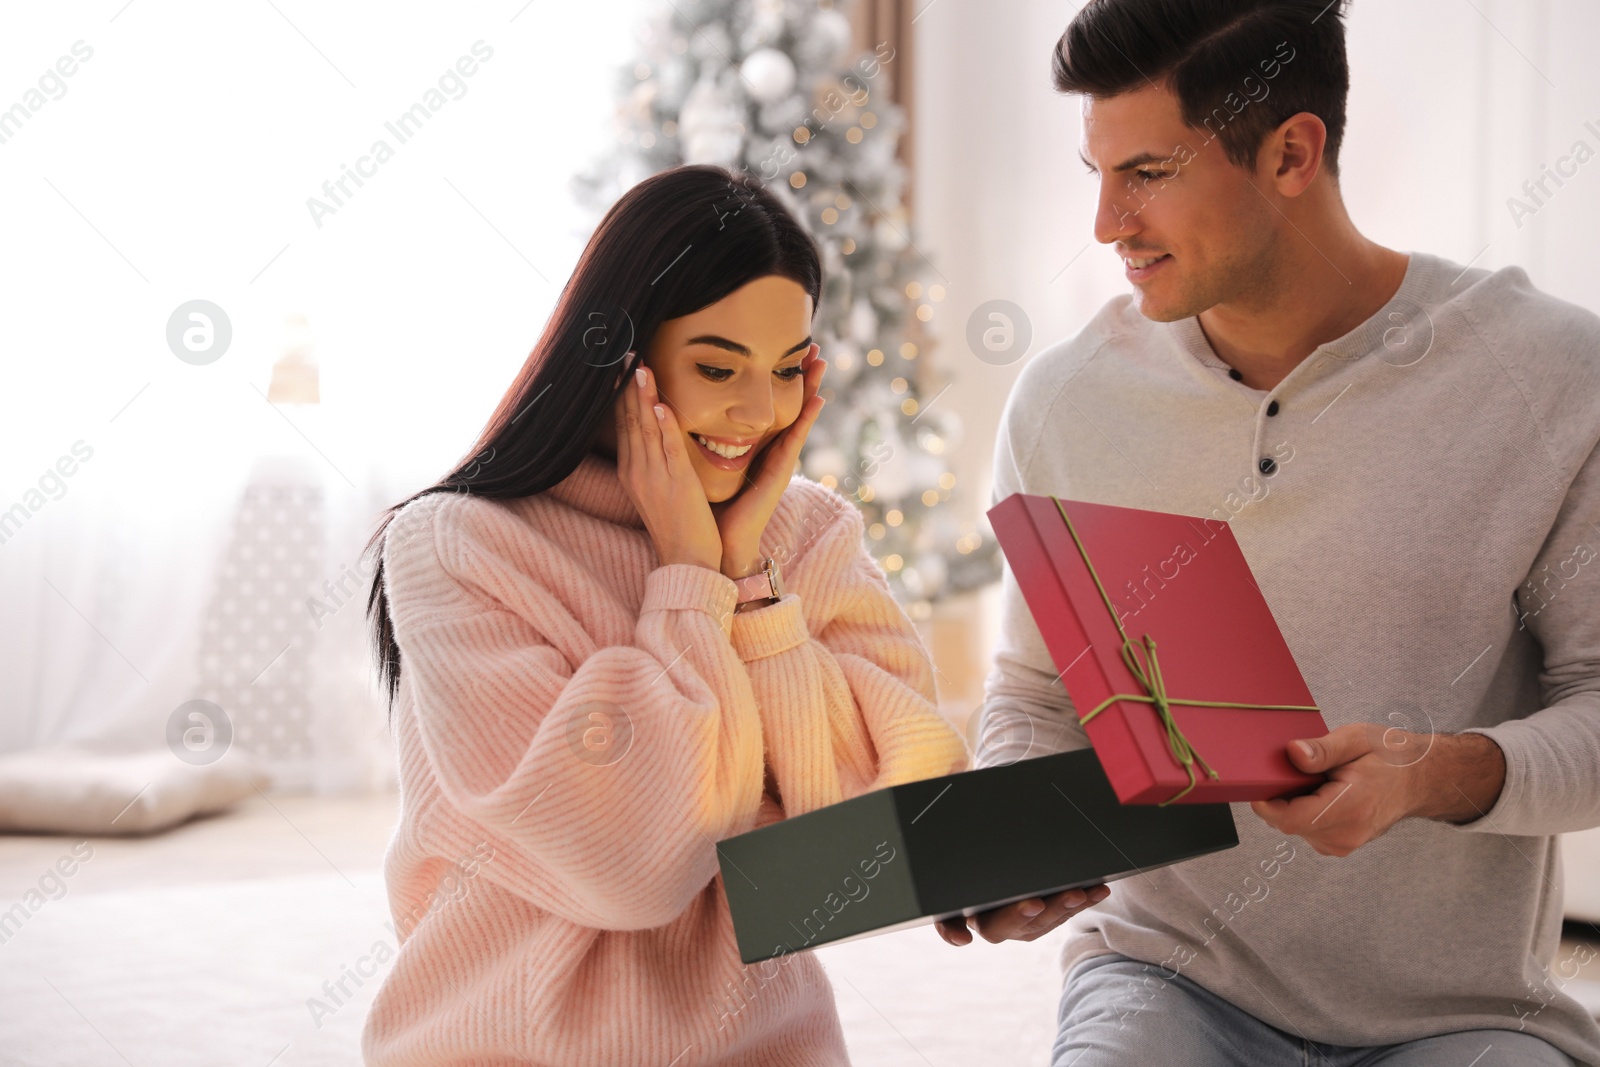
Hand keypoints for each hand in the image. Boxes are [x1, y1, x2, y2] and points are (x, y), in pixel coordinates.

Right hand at [615, 355, 722, 571]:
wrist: (687, 560)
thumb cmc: (679, 525)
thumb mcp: (659, 489)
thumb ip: (656, 461)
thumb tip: (658, 433)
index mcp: (632, 471)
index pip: (623, 423)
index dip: (622, 393)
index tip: (622, 366)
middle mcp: (637, 471)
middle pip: (629, 420)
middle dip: (627, 386)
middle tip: (626, 353)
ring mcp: (654, 477)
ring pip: (645, 429)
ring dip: (643, 397)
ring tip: (640, 367)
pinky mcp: (676, 484)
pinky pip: (667, 450)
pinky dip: (664, 426)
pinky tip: (662, 405)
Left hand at [711, 346, 824, 578]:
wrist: (718, 545)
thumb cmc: (709, 508)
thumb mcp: (703, 464)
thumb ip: (700, 441)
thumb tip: (678, 411)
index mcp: (752, 446)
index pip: (767, 404)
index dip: (776, 377)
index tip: (782, 346)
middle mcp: (769, 450)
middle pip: (788, 403)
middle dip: (800, 374)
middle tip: (813, 344)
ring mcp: (778, 461)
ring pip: (798, 415)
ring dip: (811, 387)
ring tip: (821, 361)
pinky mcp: (779, 473)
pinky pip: (795, 440)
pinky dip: (807, 419)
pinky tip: (818, 399)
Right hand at [935, 883, 1109, 945]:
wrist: (962, 885)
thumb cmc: (956, 892)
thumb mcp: (944, 905)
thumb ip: (947, 923)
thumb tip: (961, 940)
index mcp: (980, 922)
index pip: (996, 924)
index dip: (1017, 915)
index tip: (1034, 904)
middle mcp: (1005, 928)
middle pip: (1032, 922)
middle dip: (1053, 908)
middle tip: (1073, 895)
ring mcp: (1025, 926)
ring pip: (1052, 919)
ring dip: (1072, 906)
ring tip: (1089, 891)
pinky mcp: (1041, 919)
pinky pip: (1063, 912)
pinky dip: (1082, 901)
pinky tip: (1099, 890)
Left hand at [1249, 723, 1505, 856]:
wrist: (1421, 779)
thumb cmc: (1391, 756)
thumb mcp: (1357, 739)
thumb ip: (1322, 749)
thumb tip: (1292, 754)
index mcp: (1350, 808)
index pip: (1290, 819)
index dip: (1266, 802)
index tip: (1258, 782)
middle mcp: (1346, 834)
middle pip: (1287, 823)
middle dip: (1280, 797)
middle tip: (1293, 770)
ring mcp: (1343, 844)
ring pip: (1294, 827)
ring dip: (1293, 803)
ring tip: (1315, 780)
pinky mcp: (1340, 846)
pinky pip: (1307, 829)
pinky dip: (1304, 811)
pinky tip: (1319, 793)